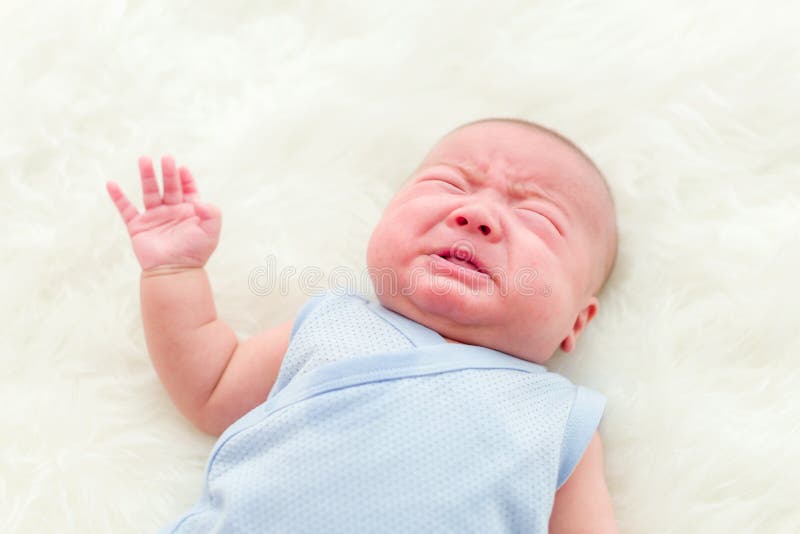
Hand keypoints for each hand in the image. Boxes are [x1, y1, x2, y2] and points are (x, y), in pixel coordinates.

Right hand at [106, 155, 221, 271]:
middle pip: (169, 186)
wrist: (175, 272)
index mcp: (189, 210)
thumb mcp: (211, 231)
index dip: (185, 177)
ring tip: (144, 159)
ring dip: (147, 177)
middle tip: (166, 158)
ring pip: (149, 192)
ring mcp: (154, 217)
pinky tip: (111, 184)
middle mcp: (171, 211)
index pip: (187, 188)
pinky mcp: (138, 226)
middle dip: (167, 172)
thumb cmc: (195, 252)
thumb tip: (201, 201)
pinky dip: (118, 197)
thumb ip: (212, 213)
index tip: (182, 168)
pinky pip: (126, 209)